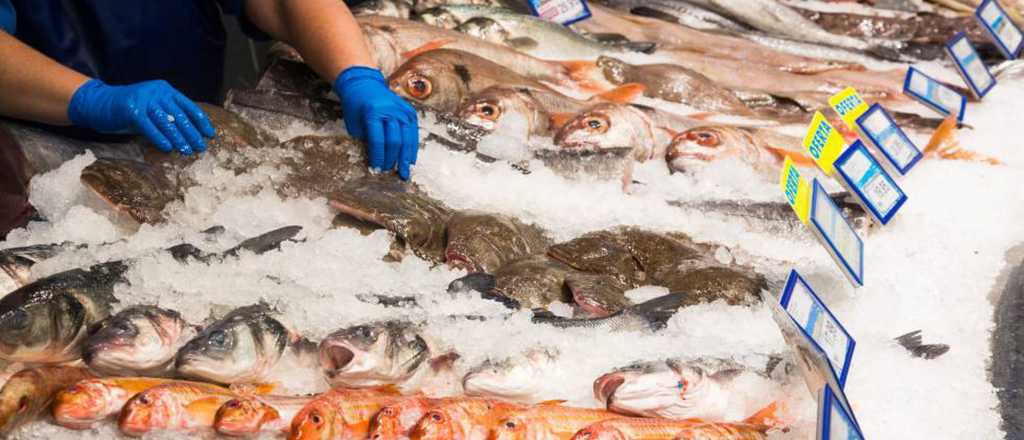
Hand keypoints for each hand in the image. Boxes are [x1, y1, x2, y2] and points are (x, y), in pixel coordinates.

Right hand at [67, 79, 215, 154]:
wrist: (98, 103)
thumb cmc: (130, 110)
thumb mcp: (153, 109)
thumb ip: (169, 116)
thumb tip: (190, 135)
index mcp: (166, 90)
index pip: (189, 106)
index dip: (200, 122)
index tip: (210, 135)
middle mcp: (157, 92)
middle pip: (180, 116)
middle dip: (192, 134)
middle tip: (200, 148)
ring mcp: (144, 99)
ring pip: (166, 122)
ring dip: (178, 139)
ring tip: (187, 151)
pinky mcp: (131, 109)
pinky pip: (149, 127)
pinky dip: (160, 139)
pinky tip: (167, 149)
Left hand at [334, 66, 418, 179]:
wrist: (364, 84)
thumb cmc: (355, 106)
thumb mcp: (354, 123)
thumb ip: (365, 139)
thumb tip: (375, 160)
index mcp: (373, 113)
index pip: (377, 140)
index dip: (378, 157)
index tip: (376, 169)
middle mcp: (390, 111)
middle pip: (394, 140)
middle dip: (392, 159)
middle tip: (389, 172)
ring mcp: (402, 110)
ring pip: (407, 138)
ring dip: (406, 157)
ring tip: (405, 171)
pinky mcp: (409, 111)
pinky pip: (413, 132)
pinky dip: (412, 147)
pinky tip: (411, 159)